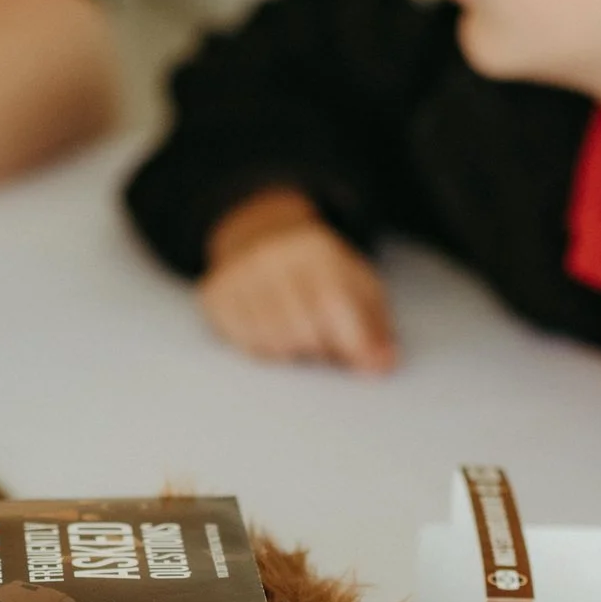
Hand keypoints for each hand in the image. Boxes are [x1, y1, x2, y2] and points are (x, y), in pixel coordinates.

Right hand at [199, 186, 398, 374]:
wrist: (260, 235)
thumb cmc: (320, 272)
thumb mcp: (358, 285)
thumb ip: (376, 326)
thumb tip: (384, 364)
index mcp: (317, 252)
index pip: (332, 304)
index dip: (353, 343)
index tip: (366, 366)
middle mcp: (272, 258)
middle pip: (301, 331)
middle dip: (321, 350)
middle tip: (325, 343)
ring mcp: (240, 276)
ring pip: (271, 343)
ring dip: (293, 353)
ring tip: (299, 336)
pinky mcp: (216, 295)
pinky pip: (244, 344)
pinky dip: (265, 349)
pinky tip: (273, 333)